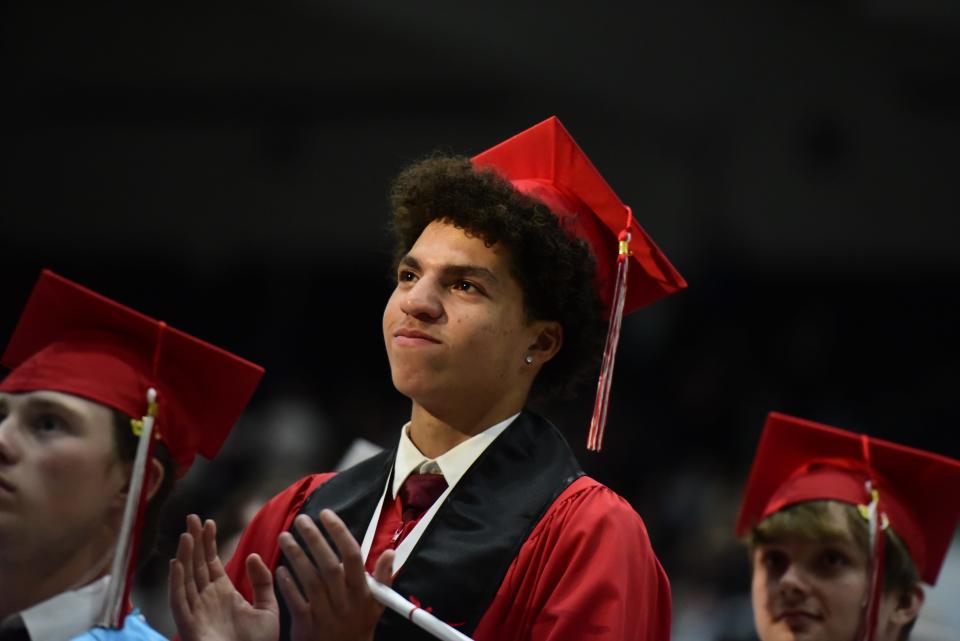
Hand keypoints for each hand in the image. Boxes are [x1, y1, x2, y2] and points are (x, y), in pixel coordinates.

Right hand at [169, 514, 279, 640]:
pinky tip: (177, 563)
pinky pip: (179, 601)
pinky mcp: (189, 625)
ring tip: (186, 534)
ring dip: (184, 556)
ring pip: (186, 578)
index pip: (211, 562)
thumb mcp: (268, 609)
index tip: (208, 522)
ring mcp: (196, 611)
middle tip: (191, 516)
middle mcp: (207, 599)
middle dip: (194, 541)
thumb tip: (251, 556)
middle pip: (196, 565)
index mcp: (223, 593)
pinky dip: (176, 582)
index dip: (208, 542)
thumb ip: (262, 582)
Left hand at [278, 510, 395, 640]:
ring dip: (297, 556)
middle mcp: (346, 602)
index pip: (353, 556)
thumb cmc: (360, 625)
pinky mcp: (307, 627)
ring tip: (284, 536)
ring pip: (311, 581)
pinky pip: (296, 602)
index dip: (339, 532)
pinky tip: (279, 569)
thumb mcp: (378, 604)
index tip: (326, 514)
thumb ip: (383, 578)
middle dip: (314, 539)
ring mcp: (326, 615)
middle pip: (329, 565)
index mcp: (363, 593)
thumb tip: (390, 552)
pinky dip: (287, 584)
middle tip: (301, 520)